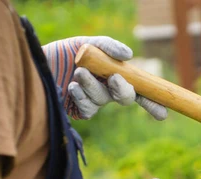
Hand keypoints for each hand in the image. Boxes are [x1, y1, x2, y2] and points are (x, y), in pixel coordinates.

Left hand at [42, 36, 167, 119]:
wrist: (36, 63)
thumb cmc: (63, 53)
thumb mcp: (87, 44)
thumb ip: (108, 46)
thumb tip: (129, 55)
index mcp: (115, 75)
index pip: (140, 90)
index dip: (153, 102)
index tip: (164, 112)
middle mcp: (108, 90)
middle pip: (126, 97)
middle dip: (123, 89)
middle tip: (115, 79)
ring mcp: (95, 101)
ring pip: (104, 100)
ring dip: (93, 86)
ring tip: (79, 72)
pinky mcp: (80, 110)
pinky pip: (88, 109)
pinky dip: (81, 96)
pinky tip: (72, 86)